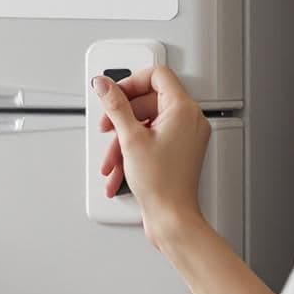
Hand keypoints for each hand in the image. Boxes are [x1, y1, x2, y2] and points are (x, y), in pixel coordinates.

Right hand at [98, 64, 210, 249]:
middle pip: (148, 101)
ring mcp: (185, 136)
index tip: (114, 94)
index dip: (131, 83)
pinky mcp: (179, 151)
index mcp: (183, 109)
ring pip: (146, 124)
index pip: (156, 76)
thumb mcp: (130, 138)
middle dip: (122, 118)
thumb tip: (104, 85)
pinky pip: (152, 140)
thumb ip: (115, 106)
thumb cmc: (162, 184)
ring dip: (123, 141)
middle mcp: (189, 120)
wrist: (172, 218)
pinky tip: (119, 170)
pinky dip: (133, 151)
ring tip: (111, 161)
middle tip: (107, 128)